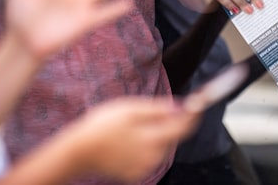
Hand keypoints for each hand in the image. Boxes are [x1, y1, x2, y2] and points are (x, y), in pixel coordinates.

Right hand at [70, 97, 198, 181]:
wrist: (79, 151)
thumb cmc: (102, 125)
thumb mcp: (129, 108)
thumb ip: (157, 108)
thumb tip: (180, 107)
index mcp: (153, 139)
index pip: (183, 128)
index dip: (193, 114)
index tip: (198, 103)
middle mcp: (153, 157)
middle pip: (173, 138)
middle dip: (171, 124)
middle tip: (156, 111)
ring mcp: (144, 168)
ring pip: (162, 148)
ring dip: (158, 135)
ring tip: (134, 126)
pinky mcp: (136, 174)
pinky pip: (150, 158)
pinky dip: (146, 148)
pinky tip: (129, 140)